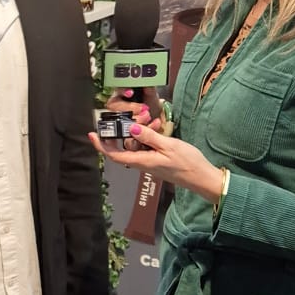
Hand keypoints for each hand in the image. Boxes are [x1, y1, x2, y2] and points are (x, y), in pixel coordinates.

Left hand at [90, 117, 223, 201]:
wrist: (202, 177)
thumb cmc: (187, 163)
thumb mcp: (168, 146)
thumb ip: (149, 137)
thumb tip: (131, 129)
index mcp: (142, 161)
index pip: (114, 154)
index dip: (101, 145)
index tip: (92, 134)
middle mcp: (143, 163)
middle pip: (126, 145)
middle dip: (128, 130)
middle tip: (137, 116)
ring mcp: (150, 161)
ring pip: (137, 144)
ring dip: (142, 131)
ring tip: (153, 120)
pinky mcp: (157, 159)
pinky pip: (147, 146)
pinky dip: (150, 135)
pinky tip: (158, 127)